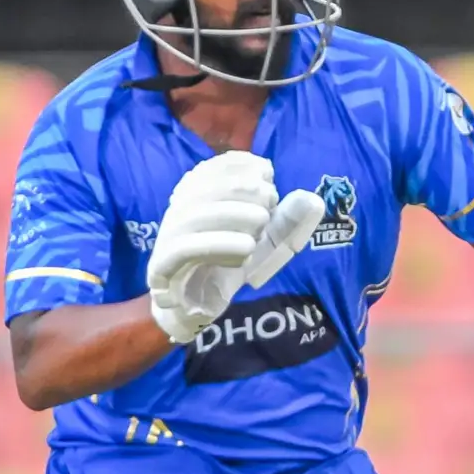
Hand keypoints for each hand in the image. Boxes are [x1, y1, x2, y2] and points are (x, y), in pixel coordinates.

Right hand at [147, 152, 323, 343]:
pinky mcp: (161, 267)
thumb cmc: (227, 268)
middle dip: (240, 188)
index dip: (238, 164)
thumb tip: (312, 200)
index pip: (209, 169)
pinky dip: (218, 244)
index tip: (267, 171)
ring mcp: (166, 239)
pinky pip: (184, 249)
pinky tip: (247, 246)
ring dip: (233, 212)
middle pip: (202, 189)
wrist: (194, 308)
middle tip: (270, 199)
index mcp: (193, 199)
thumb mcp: (263, 243)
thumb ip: (286, 223)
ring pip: (193, 216)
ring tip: (263, 220)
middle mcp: (176, 213)